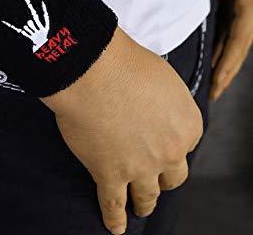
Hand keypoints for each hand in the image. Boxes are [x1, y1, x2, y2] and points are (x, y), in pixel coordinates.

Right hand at [42, 27, 202, 234]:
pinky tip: (116, 227)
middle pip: (172, 176)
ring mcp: (140, 167)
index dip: (171, 143)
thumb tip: (153, 103)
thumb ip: (164, 99)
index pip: (185, 144)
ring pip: (147, 196)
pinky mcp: (109, 174)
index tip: (160, 140)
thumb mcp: (161, 76)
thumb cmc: (125, 64)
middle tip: (155, 177)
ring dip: (144, 203)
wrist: (94, 71)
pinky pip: (113, 204)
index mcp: (187, 125)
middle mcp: (170, 152)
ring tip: (140, 206)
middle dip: (163, 177)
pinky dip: (115, 218)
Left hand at [209, 0, 252, 100]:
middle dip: (226, 71)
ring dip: (223, 62)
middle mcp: (248, 4)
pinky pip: (227, 30)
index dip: (228, 65)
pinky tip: (210, 60)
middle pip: (238, 46)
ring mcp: (240, 3)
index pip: (239, 41)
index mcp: (249, 1)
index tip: (216, 84)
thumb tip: (182, 25)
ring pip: (234, 40)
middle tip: (213, 94)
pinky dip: (220, 47)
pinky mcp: (230, 1)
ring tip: (212, 85)